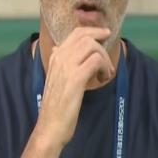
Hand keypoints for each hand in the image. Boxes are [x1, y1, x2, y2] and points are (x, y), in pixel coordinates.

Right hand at [35, 27, 114, 148]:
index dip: (93, 31)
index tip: (105, 35)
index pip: (76, 34)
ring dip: (104, 58)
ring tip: (106, 73)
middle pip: (85, 37)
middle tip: (108, 61)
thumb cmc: (55, 106)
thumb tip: (58, 48)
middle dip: (102, 44)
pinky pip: (95, 61)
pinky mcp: (75, 79)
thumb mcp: (54, 79)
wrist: (50, 127)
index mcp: (55, 57)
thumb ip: (58, 63)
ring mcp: (66, 67)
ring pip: (92, 46)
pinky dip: (104, 67)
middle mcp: (59, 58)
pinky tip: (103, 78)